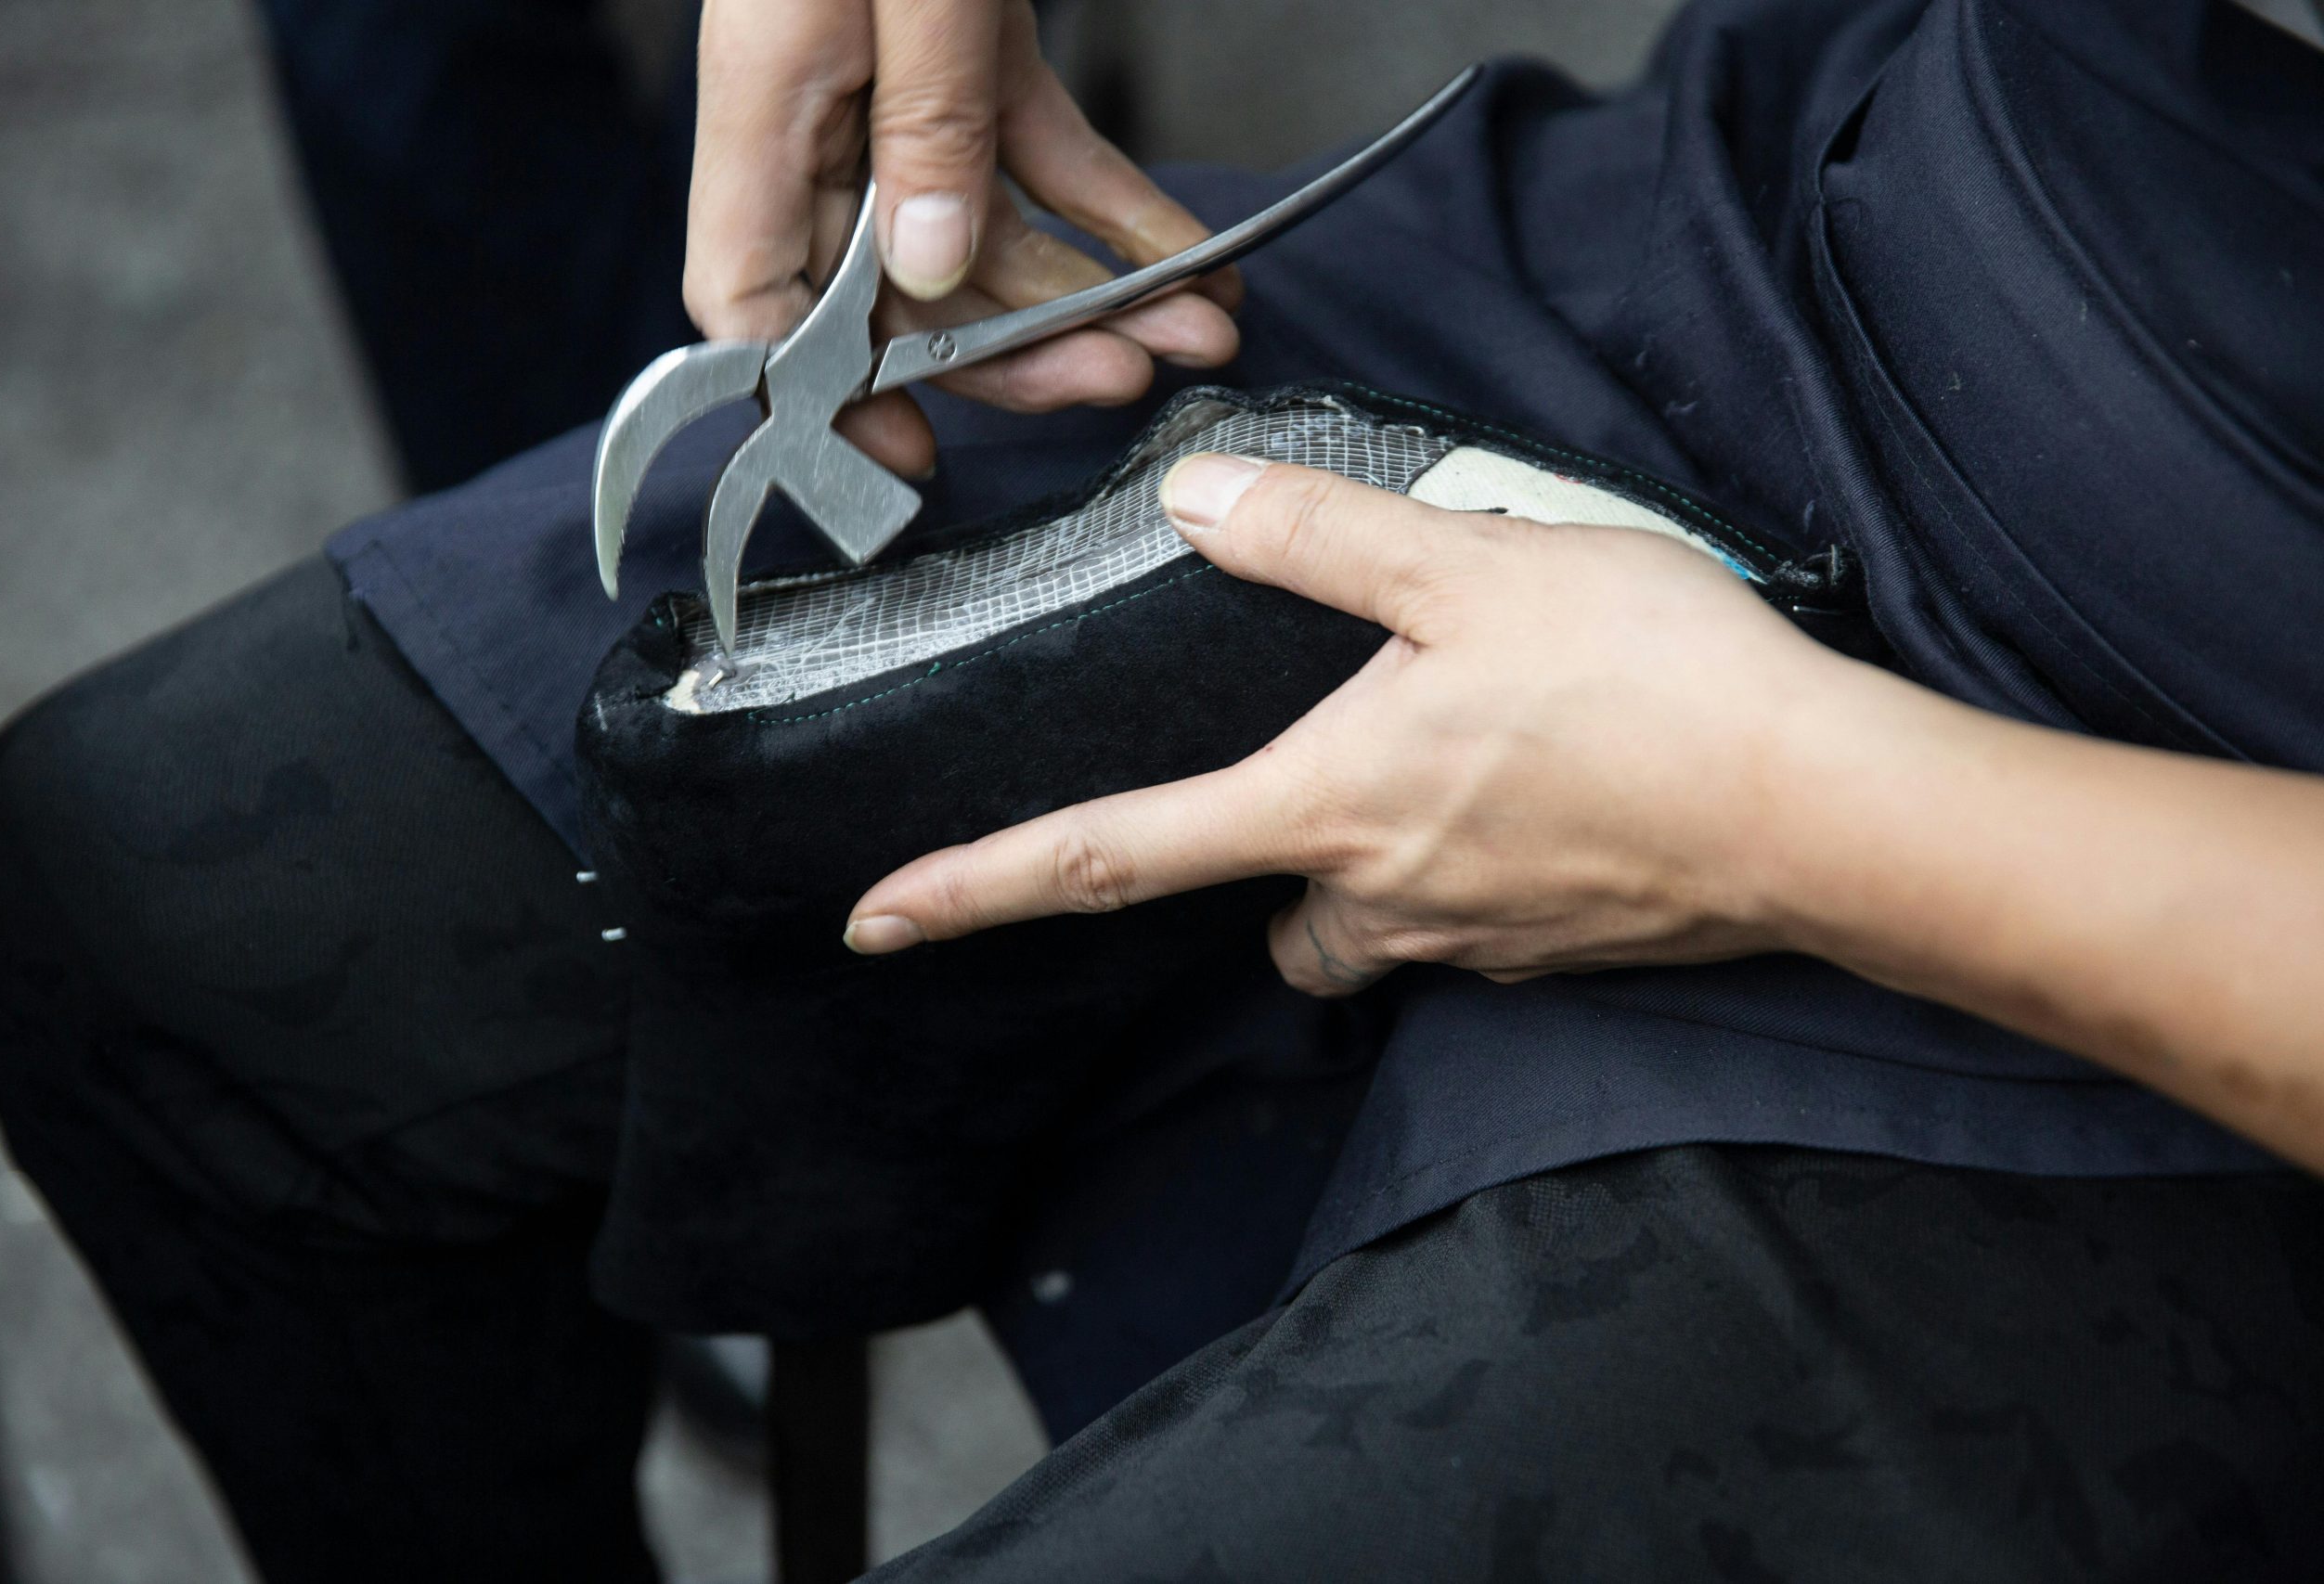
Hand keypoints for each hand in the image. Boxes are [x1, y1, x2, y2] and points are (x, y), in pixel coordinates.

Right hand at [686, 0, 1240, 476]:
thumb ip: (925, 121)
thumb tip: (932, 274)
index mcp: (765, 101)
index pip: (749, 295)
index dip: (816, 393)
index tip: (905, 456)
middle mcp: (821, 110)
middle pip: (896, 286)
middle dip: (1014, 350)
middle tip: (1118, 381)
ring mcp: (896, 83)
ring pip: (981, 231)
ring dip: (1090, 290)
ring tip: (1193, 328)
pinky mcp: (968, 46)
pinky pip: (1038, 153)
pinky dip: (1112, 205)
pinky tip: (1187, 254)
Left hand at [843, 454, 1866, 993]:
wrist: (1830, 812)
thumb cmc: (1654, 687)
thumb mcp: (1469, 567)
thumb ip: (1320, 535)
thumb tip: (1197, 498)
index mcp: (1325, 805)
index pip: (1107, 857)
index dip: (975, 885)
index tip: (877, 915)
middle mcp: (1379, 899)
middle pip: (1268, 911)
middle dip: (1268, 857)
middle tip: (1336, 757)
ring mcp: (1473, 941)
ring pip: (1369, 924)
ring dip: (1376, 861)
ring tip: (1460, 759)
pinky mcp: (1558, 951)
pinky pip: (1471, 920)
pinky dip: (1478, 864)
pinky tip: (1549, 788)